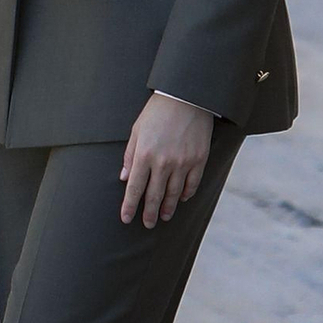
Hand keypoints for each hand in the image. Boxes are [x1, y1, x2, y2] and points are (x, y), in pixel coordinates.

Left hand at [120, 93, 213, 226]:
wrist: (186, 98)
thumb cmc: (157, 112)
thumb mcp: (137, 131)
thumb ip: (130, 156)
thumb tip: (124, 177)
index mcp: (144, 155)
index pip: (134, 188)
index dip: (129, 206)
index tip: (126, 218)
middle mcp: (163, 163)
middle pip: (154, 196)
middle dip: (149, 213)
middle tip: (147, 224)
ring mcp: (183, 163)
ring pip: (174, 194)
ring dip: (167, 208)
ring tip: (163, 216)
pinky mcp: (199, 160)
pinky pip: (192, 184)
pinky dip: (186, 194)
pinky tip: (181, 199)